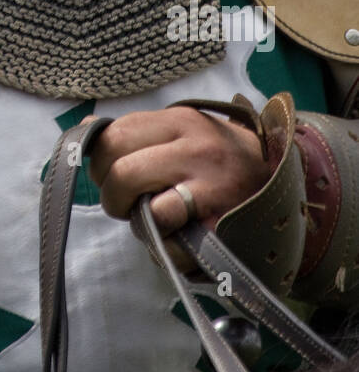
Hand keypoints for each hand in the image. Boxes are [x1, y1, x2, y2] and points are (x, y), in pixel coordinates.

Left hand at [85, 105, 271, 238]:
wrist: (284, 183)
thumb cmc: (221, 158)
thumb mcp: (184, 132)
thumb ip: (138, 132)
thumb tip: (87, 127)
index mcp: (179, 122)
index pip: (113, 135)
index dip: (100, 162)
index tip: (111, 175)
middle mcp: (194, 148)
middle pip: (119, 172)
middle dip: (112, 196)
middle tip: (126, 204)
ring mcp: (209, 187)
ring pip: (144, 210)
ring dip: (139, 224)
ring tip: (153, 222)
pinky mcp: (221, 226)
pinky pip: (173, 244)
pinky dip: (165, 249)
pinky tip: (179, 240)